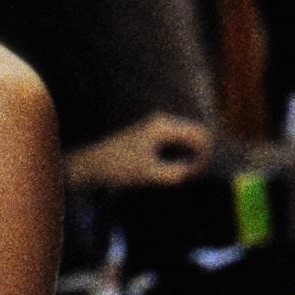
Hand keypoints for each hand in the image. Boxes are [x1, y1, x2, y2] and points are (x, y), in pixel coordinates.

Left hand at [61, 113, 214, 187]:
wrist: (90, 164)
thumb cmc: (118, 169)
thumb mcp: (150, 175)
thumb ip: (177, 173)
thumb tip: (194, 170)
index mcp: (163, 126)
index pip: (199, 134)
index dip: (204, 155)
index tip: (197, 174)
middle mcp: (161, 120)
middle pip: (194, 132)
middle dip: (199, 152)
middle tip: (193, 174)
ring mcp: (155, 124)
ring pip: (185, 136)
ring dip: (189, 153)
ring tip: (184, 172)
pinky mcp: (150, 131)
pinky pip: (175, 138)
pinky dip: (179, 152)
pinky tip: (174, 167)